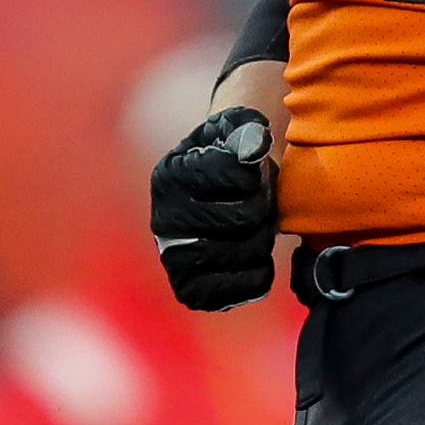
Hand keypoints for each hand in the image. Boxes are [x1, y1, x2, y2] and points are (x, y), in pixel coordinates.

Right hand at [150, 107, 277, 310]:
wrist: (212, 197)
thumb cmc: (230, 162)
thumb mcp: (237, 132)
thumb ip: (248, 131)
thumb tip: (253, 145)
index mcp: (171, 175)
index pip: (233, 174)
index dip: (254, 177)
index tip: (250, 175)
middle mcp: (163, 218)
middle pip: (241, 220)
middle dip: (261, 210)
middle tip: (259, 206)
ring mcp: (172, 257)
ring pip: (240, 254)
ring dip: (261, 242)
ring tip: (257, 230)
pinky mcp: (187, 287)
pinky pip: (230, 292)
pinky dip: (254, 278)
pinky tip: (256, 262)